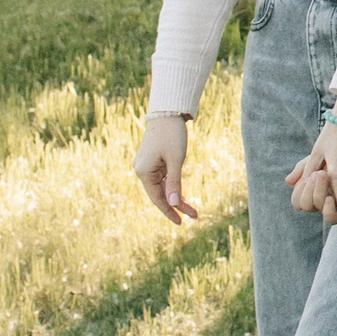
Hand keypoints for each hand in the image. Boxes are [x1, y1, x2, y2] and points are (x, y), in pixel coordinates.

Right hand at [133, 108, 194, 223]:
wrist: (167, 112)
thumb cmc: (172, 134)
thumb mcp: (176, 160)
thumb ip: (174, 182)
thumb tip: (174, 203)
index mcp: (144, 172)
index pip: (157, 198)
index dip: (169, 211)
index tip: (181, 223)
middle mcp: (142, 170)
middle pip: (160, 194)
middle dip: (177, 205)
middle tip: (194, 216)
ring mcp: (146, 166)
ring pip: (163, 187)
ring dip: (176, 196)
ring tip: (193, 209)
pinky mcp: (152, 161)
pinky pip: (162, 178)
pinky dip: (173, 186)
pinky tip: (182, 195)